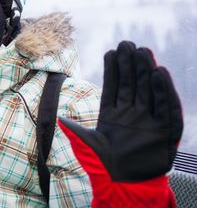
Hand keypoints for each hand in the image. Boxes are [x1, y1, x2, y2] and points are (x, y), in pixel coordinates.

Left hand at [58, 41, 182, 206]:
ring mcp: (149, 120)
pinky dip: (164, 90)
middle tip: (127, 43)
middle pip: (132, 83)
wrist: (123, 183)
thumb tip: (59, 118)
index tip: (111, 51)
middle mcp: (131, 113)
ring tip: (143, 51)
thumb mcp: (86, 143)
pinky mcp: (165, 129)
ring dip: (146, 71)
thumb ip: (75, 130)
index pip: (113, 86)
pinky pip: (166, 106)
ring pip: (148, 90)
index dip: (113, 69)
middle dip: (130, 64)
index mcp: (113, 113)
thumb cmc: (102, 163)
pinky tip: (159, 73)